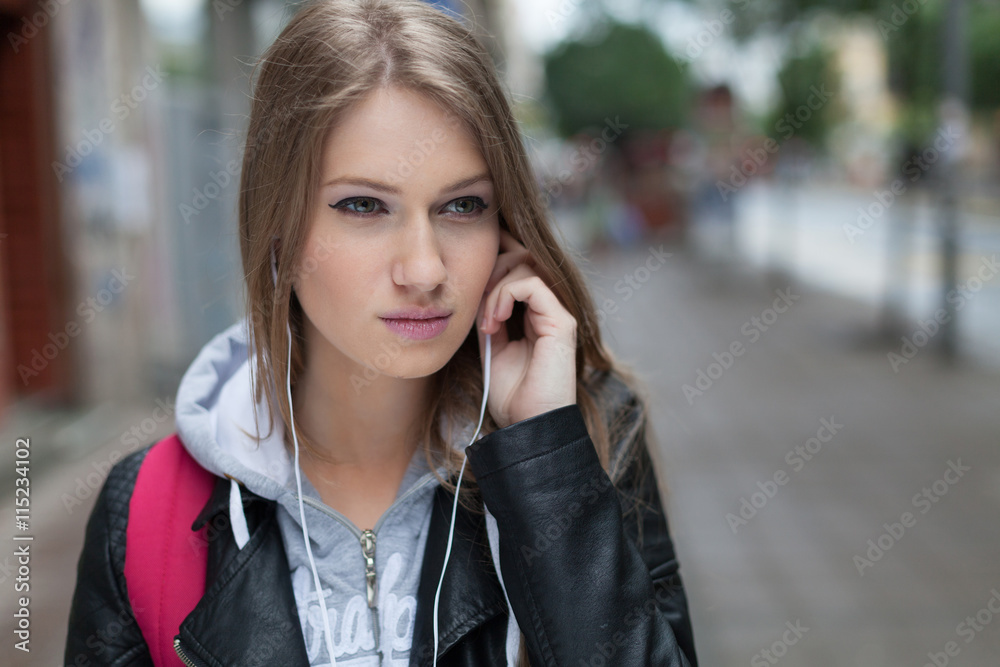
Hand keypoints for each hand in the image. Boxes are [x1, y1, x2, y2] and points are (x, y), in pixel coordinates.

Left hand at [476, 228, 576, 427]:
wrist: (529, 425)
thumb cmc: (513, 396)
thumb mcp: (492, 348)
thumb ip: (490, 318)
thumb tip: (477, 291)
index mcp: (536, 315)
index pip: (519, 268)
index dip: (493, 264)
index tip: (469, 286)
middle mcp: (550, 310)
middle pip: (523, 257)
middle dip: (492, 269)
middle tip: (476, 302)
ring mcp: (558, 314)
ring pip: (526, 265)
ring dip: (495, 287)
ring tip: (486, 320)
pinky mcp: (562, 322)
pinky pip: (531, 284)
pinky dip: (506, 294)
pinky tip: (495, 320)